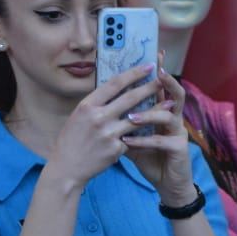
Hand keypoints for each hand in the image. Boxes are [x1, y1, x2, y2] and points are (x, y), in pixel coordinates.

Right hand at [41, 66, 163, 192]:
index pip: (114, 84)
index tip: (148, 66)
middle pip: (130, 98)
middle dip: (149, 87)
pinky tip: (155, 129)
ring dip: (156, 110)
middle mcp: (98, 117)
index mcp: (87, 105)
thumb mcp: (79, 116)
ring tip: (170, 103)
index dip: (133, 73)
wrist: (67, 168)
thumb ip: (96, 104)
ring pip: (138, 118)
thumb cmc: (72, 140)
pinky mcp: (116, 149)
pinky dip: (143, 134)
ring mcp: (108, 134)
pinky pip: (134, 138)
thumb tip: (116, 88)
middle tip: (163, 79)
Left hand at [122, 61, 196, 207]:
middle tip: (156, 71)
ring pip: (167, 116)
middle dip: (165, 82)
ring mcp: (179, 133)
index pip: (162, 88)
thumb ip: (123, 122)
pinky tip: (128, 142)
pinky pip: (161, 140)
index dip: (161, 72)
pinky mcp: (179, 149)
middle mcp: (175, 119)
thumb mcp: (133, 137)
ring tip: (130, 116)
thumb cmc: (150, 158)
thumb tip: (101, 107)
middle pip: (175, 94)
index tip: (155, 56)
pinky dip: (143, 141)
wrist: (167, 183)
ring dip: (147, 115)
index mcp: (164, 113)